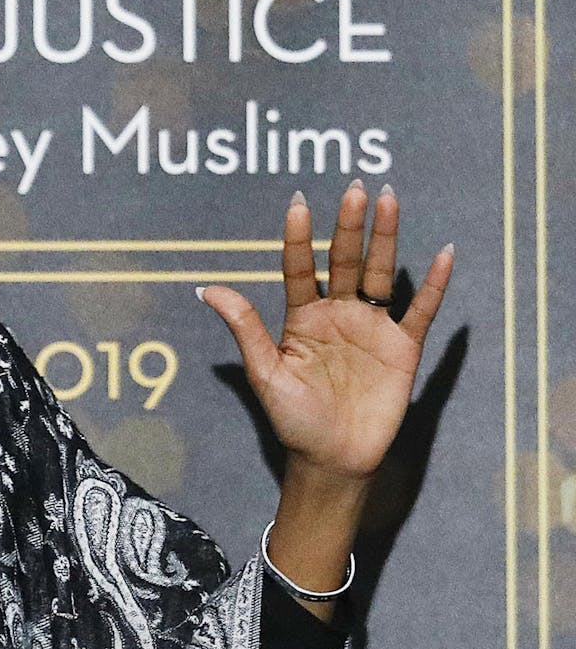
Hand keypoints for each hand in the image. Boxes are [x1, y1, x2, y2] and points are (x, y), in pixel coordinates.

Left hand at [198, 180, 453, 479]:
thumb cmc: (292, 419)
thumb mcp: (264, 373)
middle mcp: (336, 314)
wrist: (330, 460)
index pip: (298, 267)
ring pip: (380, 273)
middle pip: (343, 260)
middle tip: (357, 187)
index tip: (298, 201)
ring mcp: (371, 328)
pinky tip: (442, 253)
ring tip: (389, 200)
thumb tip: (206, 288)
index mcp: (301, 317)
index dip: (297, 237)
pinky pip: (419, 311)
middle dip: (349, 226)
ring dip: (386, 239)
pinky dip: (432, 284)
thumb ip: (245, 328)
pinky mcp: (401, 349)